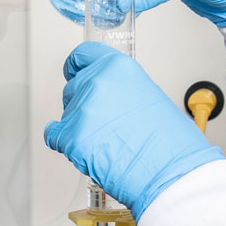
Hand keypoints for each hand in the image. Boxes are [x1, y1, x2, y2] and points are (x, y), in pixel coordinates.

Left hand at [44, 41, 223, 219]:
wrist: (170, 170)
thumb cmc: (170, 140)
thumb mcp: (149, 96)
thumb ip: (122, 88)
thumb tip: (108, 96)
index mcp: (119, 67)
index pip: (83, 55)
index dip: (76, 66)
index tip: (73, 71)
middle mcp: (98, 83)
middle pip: (73, 87)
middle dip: (82, 102)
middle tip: (103, 120)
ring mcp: (82, 109)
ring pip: (66, 113)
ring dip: (79, 125)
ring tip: (108, 139)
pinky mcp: (71, 137)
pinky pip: (55, 136)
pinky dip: (66, 143)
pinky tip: (87, 147)